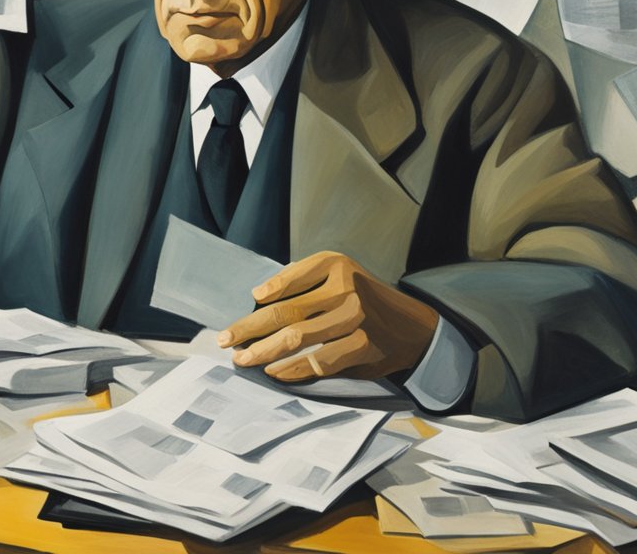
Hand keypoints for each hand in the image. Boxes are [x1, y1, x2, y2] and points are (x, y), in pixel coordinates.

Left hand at [217, 251, 439, 380]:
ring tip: (242, 359)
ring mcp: (354, 319)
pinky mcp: (361, 347)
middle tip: (225, 339)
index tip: (248, 302)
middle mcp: (346, 288)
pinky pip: (316, 362)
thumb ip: (304, 284)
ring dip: (262, 352)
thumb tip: (259, 299)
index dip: (267, 290)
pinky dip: (290, 369)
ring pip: (296, 338)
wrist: (411, 326)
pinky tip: (274, 372)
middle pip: (286, 311)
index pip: (291, 277)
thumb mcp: (339, 278)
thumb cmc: (363, 300)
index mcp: (336, 265)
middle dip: (249, 328)